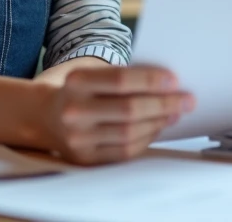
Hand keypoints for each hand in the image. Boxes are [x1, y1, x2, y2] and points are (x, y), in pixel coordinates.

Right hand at [39, 66, 193, 163]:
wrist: (44, 116)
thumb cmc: (79, 90)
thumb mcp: (92, 74)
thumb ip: (123, 77)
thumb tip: (167, 85)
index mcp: (76, 82)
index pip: (120, 80)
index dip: (150, 80)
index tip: (174, 80)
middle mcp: (74, 111)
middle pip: (129, 109)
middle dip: (163, 104)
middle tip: (187, 99)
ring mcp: (78, 138)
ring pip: (130, 132)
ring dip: (159, 122)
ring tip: (176, 112)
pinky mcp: (85, 158)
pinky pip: (125, 151)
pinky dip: (146, 138)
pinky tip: (158, 127)